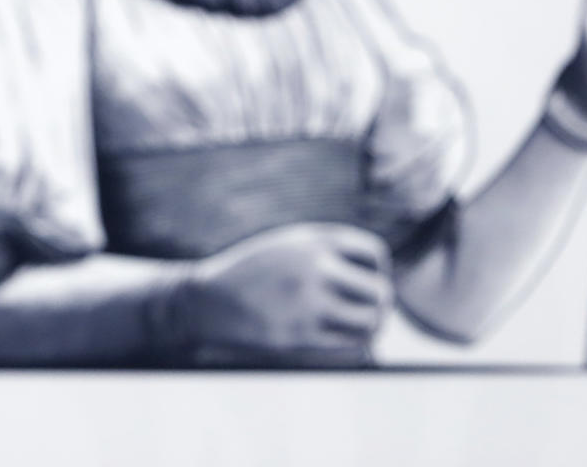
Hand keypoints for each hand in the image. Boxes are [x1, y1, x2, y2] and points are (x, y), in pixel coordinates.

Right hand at [180, 223, 392, 357]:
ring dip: (372, 328)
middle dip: (380, 304)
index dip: (377, 270)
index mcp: (313, 240)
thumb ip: (328, 251)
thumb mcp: (287, 245)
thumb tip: (380, 275)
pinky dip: (356, 347)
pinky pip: (350, 347)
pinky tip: (345, 343)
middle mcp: (314, 268)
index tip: (363, 281)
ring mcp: (308, 303)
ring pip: (370, 322)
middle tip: (369, 312)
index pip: (374, 254)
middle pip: (380, 292)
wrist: (206, 300)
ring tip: (361, 329)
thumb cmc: (252, 273)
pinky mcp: (300, 336)